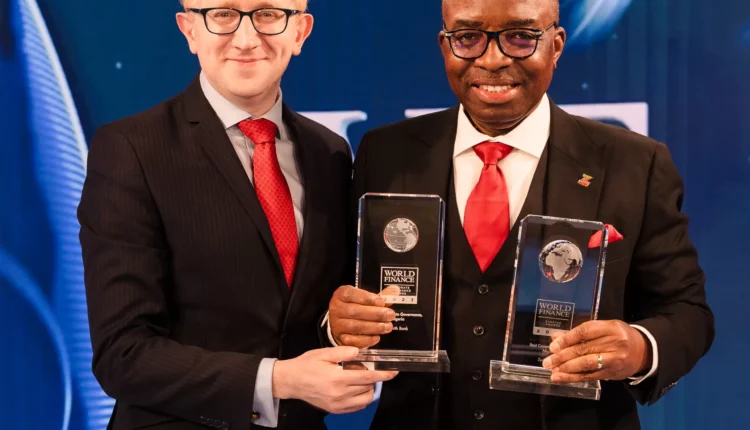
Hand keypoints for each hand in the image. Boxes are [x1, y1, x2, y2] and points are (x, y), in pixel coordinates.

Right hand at [272, 346, 397, 413]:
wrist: (290, 381)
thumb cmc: (307, 365)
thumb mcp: (323, 353)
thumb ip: (343, 353)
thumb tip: (360, 352)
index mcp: (338, 378)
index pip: (368, 377)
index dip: (383, 374)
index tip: (393, 372)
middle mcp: (340, 394)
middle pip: (368, 388)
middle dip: (374, 379)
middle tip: (369, 369)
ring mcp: (337, 404)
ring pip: (364, 400)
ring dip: (368, 389)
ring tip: (362, 379)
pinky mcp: (334, 410)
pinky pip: (356, 407)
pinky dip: (361, 399)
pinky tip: (356, 389)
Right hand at [329, 285, 396, 347]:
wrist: (341, 322)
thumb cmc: (355, 306)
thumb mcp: (364, 298)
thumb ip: (378, 296)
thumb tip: (395, 291)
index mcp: (341, 294)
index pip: (352, 294)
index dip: (367, 298)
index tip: (382, 302)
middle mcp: (336, 309)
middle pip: (355, 311)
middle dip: (375, 314)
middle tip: (390, 315)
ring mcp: (336, 325)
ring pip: (355, 326)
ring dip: (374, 327)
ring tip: (387, 327)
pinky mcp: (339, 338)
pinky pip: (352, 341)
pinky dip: (366, 340)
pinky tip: (376, 337)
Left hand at [542, 320, 651, 382]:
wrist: (644, 352)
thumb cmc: (618, 336)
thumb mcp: (603, 328)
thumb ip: (580, 333)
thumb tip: (555, 337)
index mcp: (611, 328)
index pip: (585, 332)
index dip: (567, 339)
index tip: (553, 346)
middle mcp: (614, 343)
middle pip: (584, 349)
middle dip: (563, 356)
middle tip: (548, 361)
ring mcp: (614, 360)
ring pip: (586, 364)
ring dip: (566, 368)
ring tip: (552, 370)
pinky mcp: (612, 373)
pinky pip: (590, 376)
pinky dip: (573, 378)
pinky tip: (560, 378)